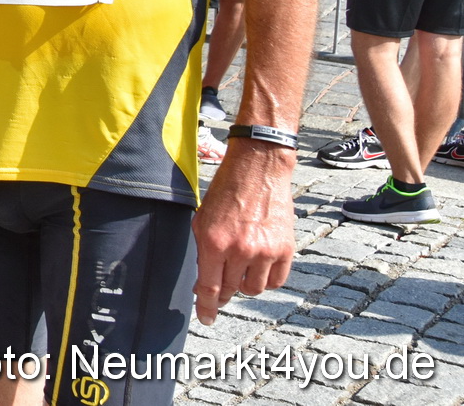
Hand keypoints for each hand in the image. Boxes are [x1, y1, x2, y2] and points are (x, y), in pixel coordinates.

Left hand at [191, 140, 296, 324]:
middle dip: (224, 290)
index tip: (206, 318)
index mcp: (213, 242)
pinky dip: (266, 278)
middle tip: (223, 282)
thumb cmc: (225, 192)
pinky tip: (259, 265)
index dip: (206, 307)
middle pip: (231, 290)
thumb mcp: (202, 220)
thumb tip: (205, 282)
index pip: (209, 288)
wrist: (258, 170)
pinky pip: (276, 281)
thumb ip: (203, 251)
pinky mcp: (285, 249)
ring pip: (254, 289)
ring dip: (245, 283)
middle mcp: (239, 250)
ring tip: (242, 264)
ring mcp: (264, 251)